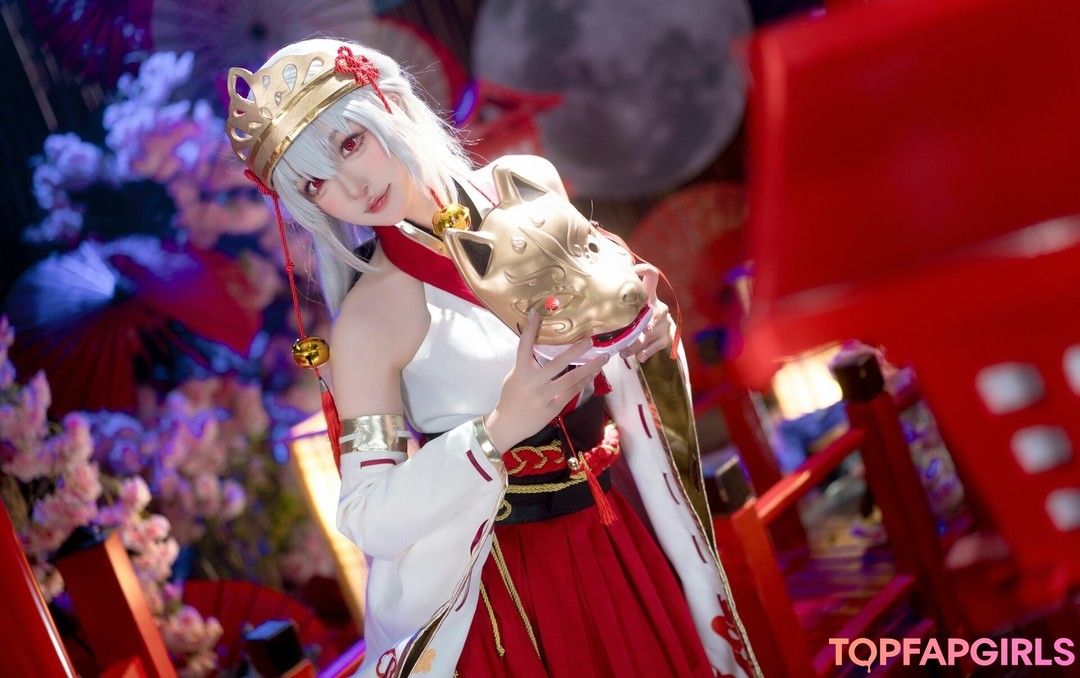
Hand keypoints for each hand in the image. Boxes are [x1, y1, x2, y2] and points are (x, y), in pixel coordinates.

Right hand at [484, 311, 608, 451]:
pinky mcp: (552, 408)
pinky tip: (593, 374)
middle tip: (591, 340)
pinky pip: (571, 393)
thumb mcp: (515, 376)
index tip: (535, 313)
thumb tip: (541, 346)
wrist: (507, 424)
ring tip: (602, 359)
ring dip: (589, 368)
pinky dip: (583, 382)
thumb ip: (527, 363)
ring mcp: (543, 396)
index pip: (524, 346)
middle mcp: (533, 382)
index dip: (529, 329)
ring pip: (570, 379)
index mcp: (520, 371)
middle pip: (557, 363)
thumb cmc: (511, 397)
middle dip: (576, 351)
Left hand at [622, 262, 672, 362]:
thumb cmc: (636, 320)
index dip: (646, 269)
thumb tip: (592, 315)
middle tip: (628, 331)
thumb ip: (619, 309)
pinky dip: (646, 352)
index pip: (653, 276)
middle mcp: (659, 306)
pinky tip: (639, 357)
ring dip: (635, 344)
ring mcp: (664, 322)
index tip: (634, 268)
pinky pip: (655, 345)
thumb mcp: (630, 311)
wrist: (657, 336)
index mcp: (648, 295)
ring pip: (649, 333)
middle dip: (640, 324)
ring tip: (623, 352)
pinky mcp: (667, 336)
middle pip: (652, 311)